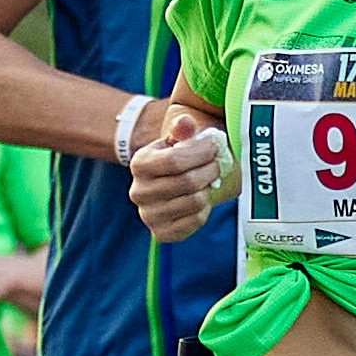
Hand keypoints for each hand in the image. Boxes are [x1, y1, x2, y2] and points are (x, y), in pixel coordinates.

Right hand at [129, 114, 230, 241]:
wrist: (175, 183)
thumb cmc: (181, 156)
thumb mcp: (179, 139)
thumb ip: (182, 129)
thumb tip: (185, 121)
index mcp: (139, 164)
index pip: (174, 160)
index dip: (201, 152)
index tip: (215, 146)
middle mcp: (138, 192)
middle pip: (187, 182)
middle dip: (210, 170)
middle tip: (217, 164)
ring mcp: (149, 215)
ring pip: (195, 202)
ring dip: (208, 189)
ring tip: (208, 180)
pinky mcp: (162, 234)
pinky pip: (195, 221)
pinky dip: (205, 209)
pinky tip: (200, 198)